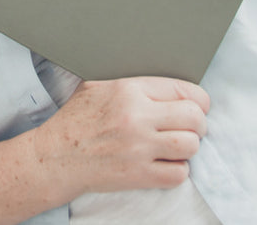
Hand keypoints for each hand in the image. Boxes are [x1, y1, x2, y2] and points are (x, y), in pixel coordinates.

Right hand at [33, 77, 208, 196]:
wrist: (57, 156)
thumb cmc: (77, 119)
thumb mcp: (98, 85)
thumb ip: (130, 81)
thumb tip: (160, 81)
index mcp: (129, 89)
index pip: (183, 89)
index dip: (198, 99)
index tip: (198, 106)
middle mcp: (138, 117)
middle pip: (194, 117)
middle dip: (199, 123)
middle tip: (192, 127)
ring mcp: (139, 148)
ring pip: (190, 145)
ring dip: (189, 147)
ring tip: (178, 145)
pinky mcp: (139, 175)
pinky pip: (178, 174)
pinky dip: (178, 170)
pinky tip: (167, 163)